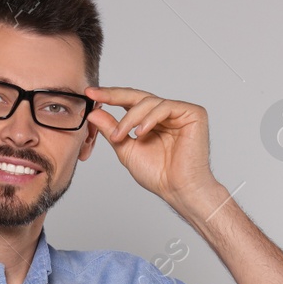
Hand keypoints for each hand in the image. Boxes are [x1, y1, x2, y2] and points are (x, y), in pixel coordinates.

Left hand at [85, 86, 218, 207]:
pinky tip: (141, 133)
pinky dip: (149, 119)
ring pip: (149, 102)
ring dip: (130, 118)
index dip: (109, 97)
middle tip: (95, 96)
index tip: (89, 94)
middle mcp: (166, 113)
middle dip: (114, 96)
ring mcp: (180, 112)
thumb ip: (111, 130)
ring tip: (121, 135)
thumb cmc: (158, 174)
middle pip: (138, 96)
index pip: (129, 102)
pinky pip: (165, 107)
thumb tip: (93, 113)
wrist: (178, 189)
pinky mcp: (193, 113)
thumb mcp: (125, 149)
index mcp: (151, 120)